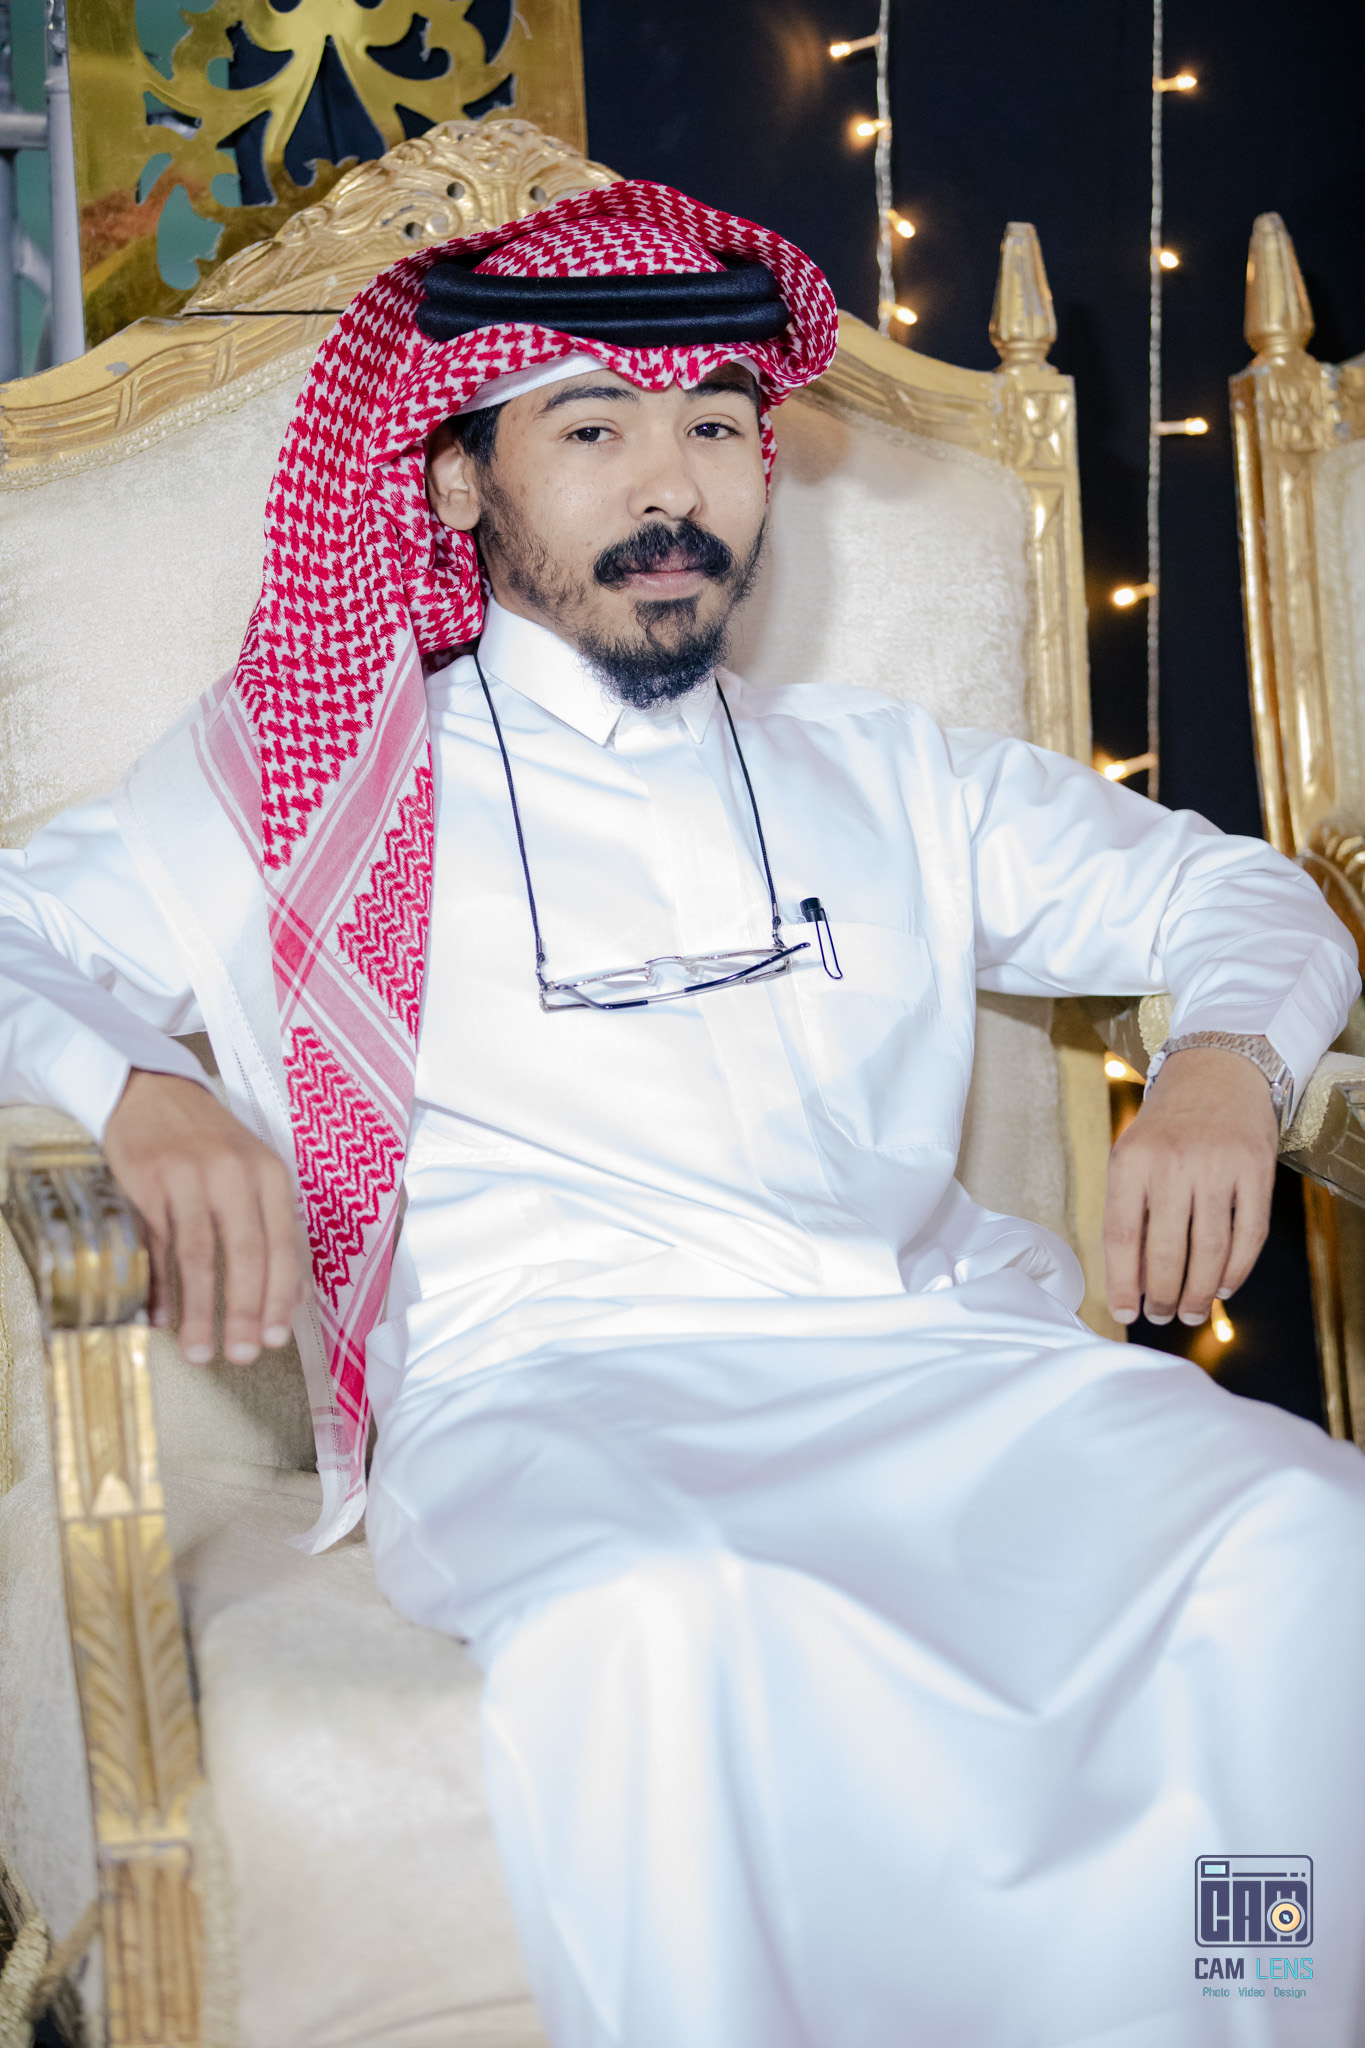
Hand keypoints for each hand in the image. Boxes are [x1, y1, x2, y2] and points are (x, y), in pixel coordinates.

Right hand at [103, 1068, 302, 1364]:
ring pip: (198, 1255)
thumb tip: (299, 1296)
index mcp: (270, 1174)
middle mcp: (234, 1173)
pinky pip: (156, 1245)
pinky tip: (161, 1320)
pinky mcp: (147, 1180)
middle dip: (244, 1311)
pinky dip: (158, 1288)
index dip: (280, 1296)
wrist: (151, 1093)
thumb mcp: (255, 1173)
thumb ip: (278, 1228)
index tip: (276, 1338)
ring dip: (199, 1311)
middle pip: (245, 1253)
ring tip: (199, 1352)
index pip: (283, 1244)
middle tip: (242, 1355)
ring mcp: (188, 1175)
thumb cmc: (210, 1143)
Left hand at [1104, 1047, 1278, 1328]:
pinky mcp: (1256, 1170)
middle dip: (1164, 1296)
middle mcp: (1173, 1163)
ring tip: (1191, 1312)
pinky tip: (1223, 1287)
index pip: (1123, 1236)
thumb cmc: (1165, 1127)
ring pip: (1210, 1249)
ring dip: (1200, 1292)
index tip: (1126, 1313)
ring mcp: (1218, 1166)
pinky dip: (1237, 1270)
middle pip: (1168, 1251)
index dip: (1123, 1283)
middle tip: (1162, 1316)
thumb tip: (1131, 1281)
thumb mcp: (1130, 1156)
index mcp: (1131, 1161)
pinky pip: (1249, 1235)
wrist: (1215, 1073)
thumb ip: (1127, 1211)